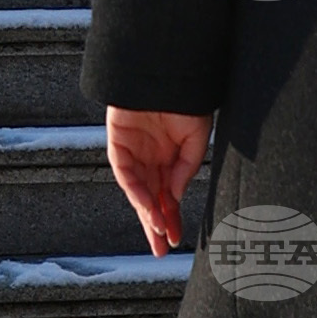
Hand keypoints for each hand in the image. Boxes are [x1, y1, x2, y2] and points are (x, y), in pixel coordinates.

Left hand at [105, 108, 211, 257]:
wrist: (166, 68)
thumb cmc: (185, 97)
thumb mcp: (198, 137)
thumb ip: (187, 167)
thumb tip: (176, 195)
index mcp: (169, 156)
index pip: (168, 195)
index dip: (172, 217)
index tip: (177, 238)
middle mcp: (150, 157)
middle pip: (150, 197)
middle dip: (155, 224)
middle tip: (161, 248)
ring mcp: (134, 150)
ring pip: (137, 189)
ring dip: (146, 211)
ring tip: (157, 230)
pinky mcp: (118, 140)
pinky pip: (124, 171)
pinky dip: (134, 188)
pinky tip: (146, 204)